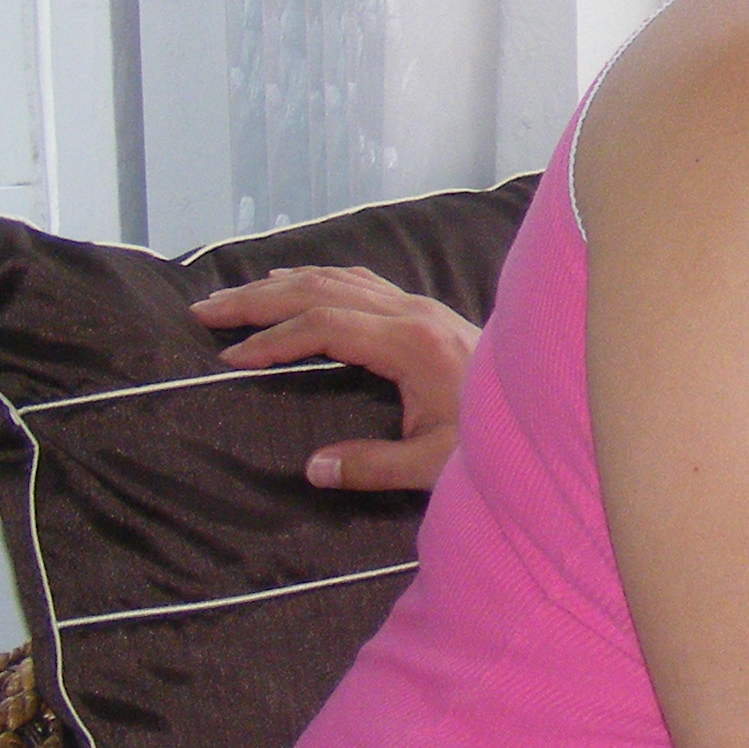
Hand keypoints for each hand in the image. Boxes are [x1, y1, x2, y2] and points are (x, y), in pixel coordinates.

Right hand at [190, 266, 480, 490]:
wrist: (543, 405)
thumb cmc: (491, 438)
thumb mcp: (433, 464)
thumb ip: (372, 466)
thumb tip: (312, 469)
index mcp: (410, 343)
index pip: (324, 325)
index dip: (273, 339)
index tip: (232, 357)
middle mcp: (413, 312)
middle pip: (321, 290)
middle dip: (259, 299)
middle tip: (205, 310)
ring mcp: (420, 306)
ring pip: (339, 279)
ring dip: (282, 284)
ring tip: (234, 296)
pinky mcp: (424, 311)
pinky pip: (360, 282)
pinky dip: (318, 280)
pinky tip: (294, 283)